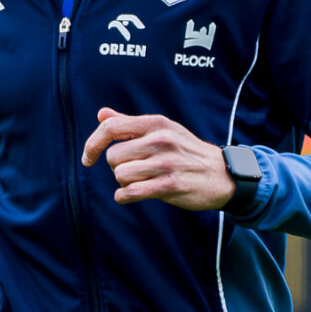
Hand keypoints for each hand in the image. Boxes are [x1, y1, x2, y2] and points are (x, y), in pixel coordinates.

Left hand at [80, 109, 234, 210]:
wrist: (221, 174)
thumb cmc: (187, 152)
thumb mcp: (163, 130)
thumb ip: (130, 124)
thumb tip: (101, 114)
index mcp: (156, 123)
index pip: (111, 127)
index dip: (93, 144)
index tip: (88, 158)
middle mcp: (161, 140)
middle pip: (113, 157)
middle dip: (117, 167)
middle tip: (133, 170)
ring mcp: (166, 163)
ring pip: (120, 175)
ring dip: (124, 183)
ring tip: (140, 182)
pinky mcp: (170, 185)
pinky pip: (131, 193)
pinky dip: (125, 197)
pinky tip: (132, 195)